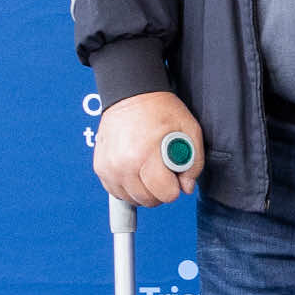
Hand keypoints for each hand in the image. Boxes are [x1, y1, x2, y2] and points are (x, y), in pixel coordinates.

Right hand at [97, 90, 201, 206]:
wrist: (131, 94)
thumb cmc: (160, 109)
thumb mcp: (189, 130)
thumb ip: (194, 162)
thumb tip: (186, 186)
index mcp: (145, 156)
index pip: (165, 194)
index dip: (175, 187)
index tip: (175, 175)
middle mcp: (123, 165)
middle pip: (148, 200)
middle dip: (160, 190)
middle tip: (163, 171)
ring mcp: (109, 167)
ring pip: (131, 198)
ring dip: (143, 190)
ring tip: (149, 170)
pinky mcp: (100, 167)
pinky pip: (116, 191)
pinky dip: (128, 187)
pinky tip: (136, 171)